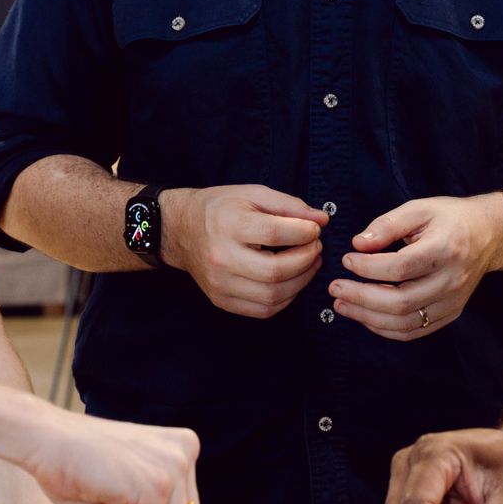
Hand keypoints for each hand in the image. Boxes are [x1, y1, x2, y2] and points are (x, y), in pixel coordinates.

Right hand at [160, 185, 325, 318]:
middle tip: (316, 247)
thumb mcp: (252, 194)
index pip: (275, 233)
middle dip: (306, 260)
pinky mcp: (221, 300)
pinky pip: (263, 310)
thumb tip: (321, 220)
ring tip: (309, 263)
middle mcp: (221, 257)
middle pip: (276, 271)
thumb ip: (288, 205)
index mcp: (228, 225)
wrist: (180, 229)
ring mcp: (219, 284)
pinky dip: (285, 298)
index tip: (315, 228)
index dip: (305, 232)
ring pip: (272, 296)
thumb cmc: (219, 208)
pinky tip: (291, 281)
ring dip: (301, 281)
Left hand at [334, 195, 498, 339]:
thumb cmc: (450, 218)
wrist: (488, 234)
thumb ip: (387, 224)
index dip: (368, 268)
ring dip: (368, 318)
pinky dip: (386, 329)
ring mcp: (453, 301)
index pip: (400, 267)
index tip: (346, 260)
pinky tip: (365, 317)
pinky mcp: (451, 314)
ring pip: (405, 322)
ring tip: (342, 306)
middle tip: (334, 289)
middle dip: (361, 298)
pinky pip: (414, 331)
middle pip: (401, 301)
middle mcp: (451, 280)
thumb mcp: (419, 208)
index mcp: (445, 249)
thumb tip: (358, 245)